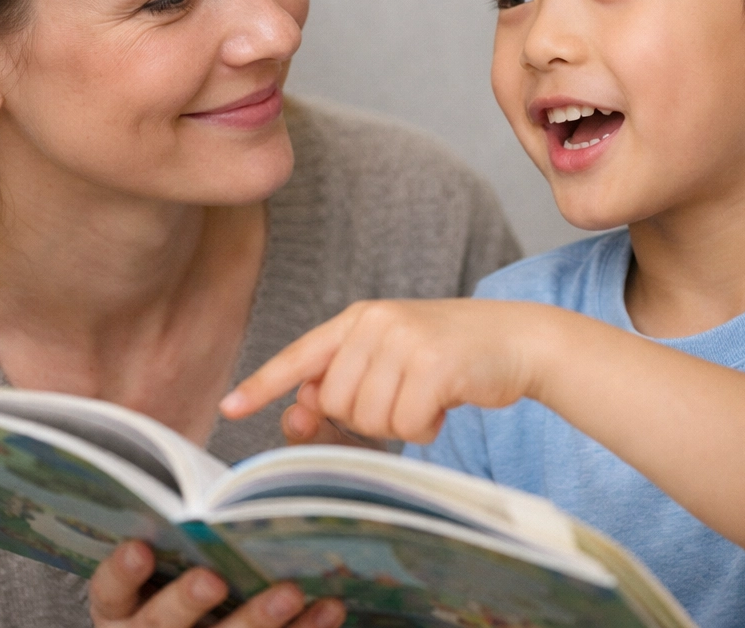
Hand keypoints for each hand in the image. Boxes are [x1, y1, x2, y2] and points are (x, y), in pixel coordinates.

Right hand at [90, 540, 344, 627]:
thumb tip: (225, 485)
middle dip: (187, 602)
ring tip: (292, 591)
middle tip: (214, 579)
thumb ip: (190, 525)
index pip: (112, 591)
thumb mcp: (178, 552)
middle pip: (161, 626)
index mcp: (124, 606)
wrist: (212, 621)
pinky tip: (330, 606)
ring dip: (258, 620)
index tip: (141, 549)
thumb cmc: (192, 569)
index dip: (123, 572)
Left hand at [221, 299, 546, 442]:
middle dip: (365, 416)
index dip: (264, 385)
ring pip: (368, 419)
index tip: (229, 410)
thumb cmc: (448, 355)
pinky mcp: (435, 364)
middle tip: (403, 394)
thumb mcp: (391, 359)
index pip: (301, 355)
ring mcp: (405, 341)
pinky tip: (446, 401)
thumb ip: (345, 383)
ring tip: (428, 392)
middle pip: (334, 403)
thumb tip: (297, 415)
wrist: (515, 338)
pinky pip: (407, 426)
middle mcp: (376, 322)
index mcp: (360, 317)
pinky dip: (426, 426)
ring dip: (399, 422)